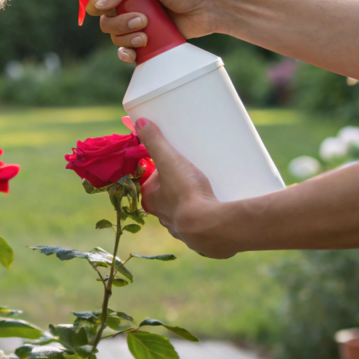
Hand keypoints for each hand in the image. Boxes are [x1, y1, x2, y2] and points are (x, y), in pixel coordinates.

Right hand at [85, 0, 222, 63]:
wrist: (211, 7)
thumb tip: (100, 3)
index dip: (99, 4)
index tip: (107, 8)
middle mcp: (132, 5)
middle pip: (106, 20)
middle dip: (119, 23)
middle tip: (142, 20)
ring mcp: (139, 24)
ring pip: (115, 37)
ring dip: (126, 38)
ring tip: (146, 35)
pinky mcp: (148, 41)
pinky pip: (126, 51)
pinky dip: (126, 53)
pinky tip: (133, 53)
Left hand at [135, 119, 237, 258]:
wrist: (211, 227)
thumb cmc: (186, 193)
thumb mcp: (169, 162)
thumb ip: (155, 142)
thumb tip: (140, 122)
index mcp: (151, 201)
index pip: (153, 181)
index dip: (164, 169)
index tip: (178, 161)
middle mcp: (163, 216)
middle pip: (169, 195)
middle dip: (180, 185)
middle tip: (196, 172)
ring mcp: (182, 228)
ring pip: (185, 209)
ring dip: (194, 200)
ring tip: (209, 187)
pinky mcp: (201, 236)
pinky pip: (202, 221)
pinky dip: (207, 214)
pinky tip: (217, 206)